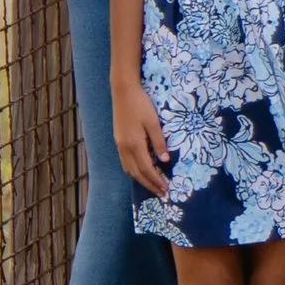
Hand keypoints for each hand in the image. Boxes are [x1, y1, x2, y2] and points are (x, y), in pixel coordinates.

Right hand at [113, 82, 171, 196]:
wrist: (123, 91)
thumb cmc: (141, 104)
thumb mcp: (154, 122)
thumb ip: (159, 142)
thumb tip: (165, 161)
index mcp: (134, 144)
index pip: (147, 169)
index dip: (156, 181)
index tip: (166, 190)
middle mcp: (125, 147)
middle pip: (137, 173)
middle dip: (149, 185)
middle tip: (161, 194)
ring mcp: (119, 144)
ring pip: (129, 169)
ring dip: (140, 179)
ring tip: (152, 186)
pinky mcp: (118, 140)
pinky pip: (125, 162)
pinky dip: (133, 171)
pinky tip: (140, 171)